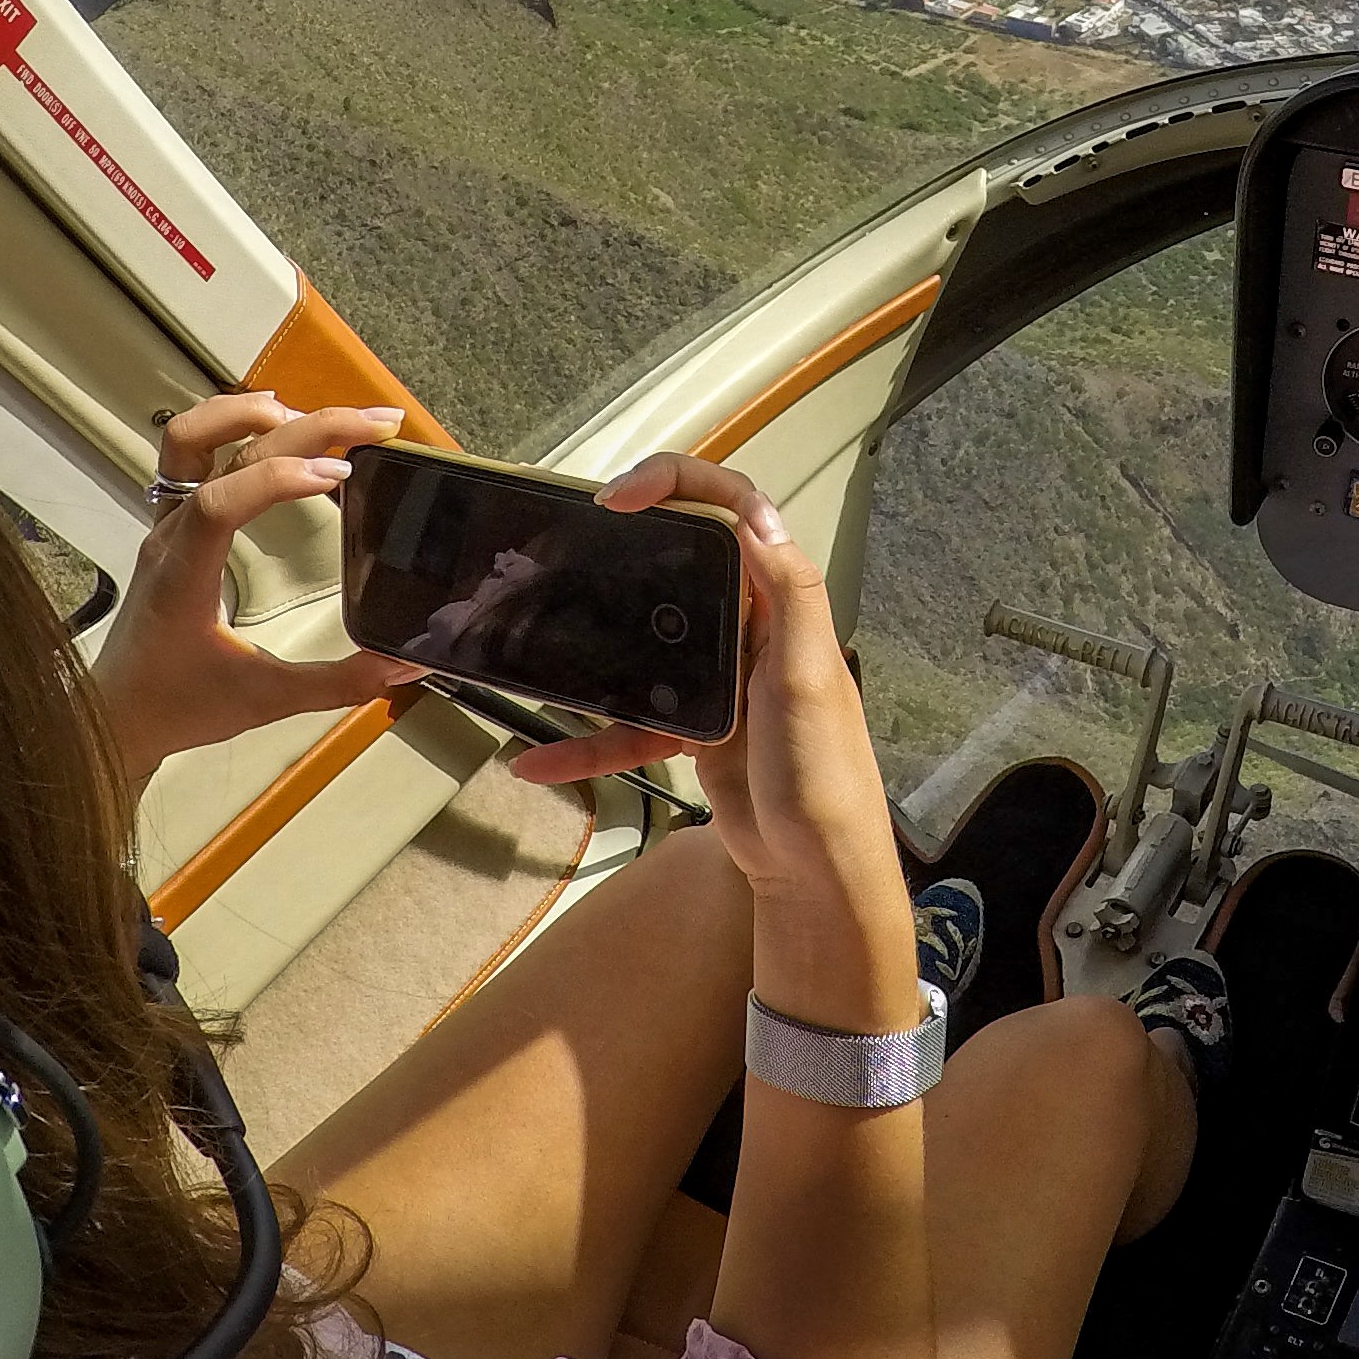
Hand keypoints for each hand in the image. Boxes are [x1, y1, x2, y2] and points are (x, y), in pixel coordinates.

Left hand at [93, 393, 418, 797]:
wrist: (116, 714)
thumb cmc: (177, 705)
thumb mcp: (265, 699)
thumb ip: (338, 682)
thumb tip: (402, 667)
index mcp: (182, 575)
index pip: (218, 501)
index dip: (279, 479)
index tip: (340, 475)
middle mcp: (170, 535)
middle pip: (224, 451)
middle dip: (305, 426)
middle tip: (373, 424)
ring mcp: (168, 522)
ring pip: (189, 435)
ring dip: (253, 412)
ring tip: (318, 414)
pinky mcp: (175, 522)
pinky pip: (195, 452)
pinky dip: (240, 428)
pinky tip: (283, 431)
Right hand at [508, 456, 908, 920]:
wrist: (815, 873)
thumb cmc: (822, 775)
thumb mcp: (808, 679)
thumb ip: (788, 595)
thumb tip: (753, 516)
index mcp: (781, 604)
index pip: (736, 513)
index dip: (681, 485)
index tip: (620, 495)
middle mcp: (750, 629)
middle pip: (680, 566)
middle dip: (624, 549)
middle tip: (566, 544)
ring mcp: (719, 679)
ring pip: (643, 644)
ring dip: (592, 647)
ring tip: (536, 635)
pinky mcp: (694, 730)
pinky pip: (628, 726)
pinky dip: (585, 745)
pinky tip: (537, 763)